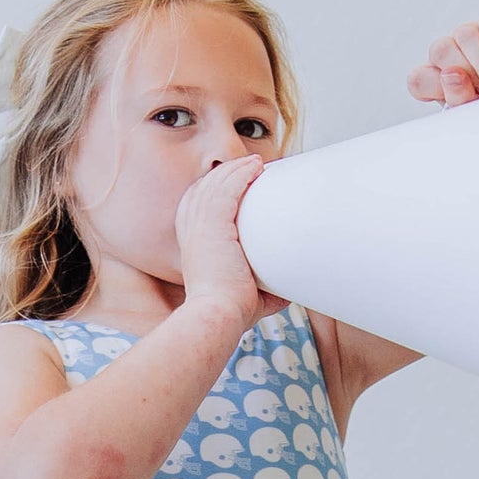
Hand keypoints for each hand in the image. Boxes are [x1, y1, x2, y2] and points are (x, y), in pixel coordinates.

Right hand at [174, 154, 288, 332]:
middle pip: (207, 186)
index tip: (241, 183)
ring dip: (239, 168)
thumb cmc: (230, 310)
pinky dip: (241, 174)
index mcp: (192, 239)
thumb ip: (265, 287)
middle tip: (254, 168)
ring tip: (258, 163)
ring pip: (218, 182)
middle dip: (230, 172)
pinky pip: (227, 188)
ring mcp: (199, 223)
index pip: (199, 201)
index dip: (219, 187)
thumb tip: (288, 289)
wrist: (219, 315)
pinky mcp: (212, 224)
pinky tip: (257, 167)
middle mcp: (191, 227)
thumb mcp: (247, 292)